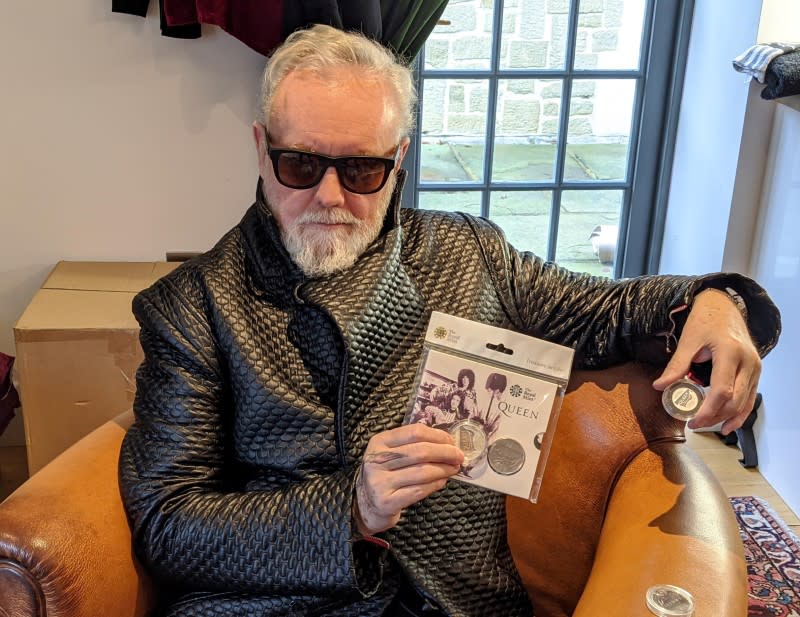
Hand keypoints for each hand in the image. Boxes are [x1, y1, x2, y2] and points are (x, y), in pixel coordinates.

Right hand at [354, 424, 463, 535]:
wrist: (363, 504)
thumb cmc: (384, 474)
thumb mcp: (389, 453)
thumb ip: (411, 444)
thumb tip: (447, 442)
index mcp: (379, 442)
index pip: (414, 432)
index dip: (437, 435)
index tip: (451, 440)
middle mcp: (377, 460)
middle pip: (420, 451)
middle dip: (445, 453)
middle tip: (459, 456)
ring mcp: (380, 482)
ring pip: (422, 472)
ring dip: (444, 469)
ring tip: (454, 469)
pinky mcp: (387, 502)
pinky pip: (419, 491)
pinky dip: (435, 485)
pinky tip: (442, 481)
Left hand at [652, 288, 760, 433]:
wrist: (723, 307)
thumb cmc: (705, 321)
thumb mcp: (688, 340)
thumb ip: (676, 365)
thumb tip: (659, 386)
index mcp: (729, 352)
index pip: (722, 390)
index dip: (707, 410)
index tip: (692, 421)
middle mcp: (748, 361)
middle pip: (735, 400)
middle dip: (715, 417)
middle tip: (695, 424)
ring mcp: (755, 367)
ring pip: (745, 402)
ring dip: (727, 418)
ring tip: (707, 426)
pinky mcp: (756, 370)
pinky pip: (751, 397)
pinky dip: (740, 412)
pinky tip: (728, 424)